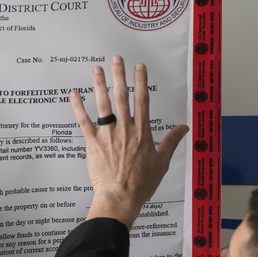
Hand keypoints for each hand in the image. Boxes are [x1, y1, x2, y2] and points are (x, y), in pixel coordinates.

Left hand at [70, 56, 187, 227]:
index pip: (142, 101)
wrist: (120, 198)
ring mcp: (108, 135)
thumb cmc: (141, 184)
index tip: (139, 66)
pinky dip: (78, 107)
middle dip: (119, 75)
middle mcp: (125, 129)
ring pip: (103, 105)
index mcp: (142, 132)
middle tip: (116, 59)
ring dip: (99, 84)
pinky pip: (83, 121)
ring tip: (96, 68)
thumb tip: (184, 128)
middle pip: (122, 96)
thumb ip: (171, 142)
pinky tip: (74, 94)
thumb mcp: (162, 162)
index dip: (141, 81)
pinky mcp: (92, 143)